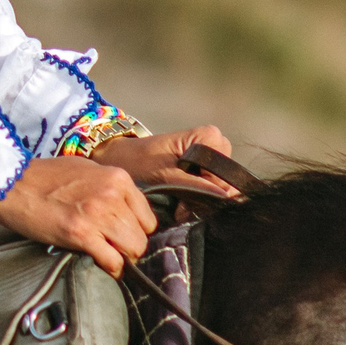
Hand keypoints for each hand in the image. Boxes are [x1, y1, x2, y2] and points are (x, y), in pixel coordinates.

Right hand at [0, 156, 158, 278]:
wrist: (12, 184)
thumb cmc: (44, 177)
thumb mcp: (86, 170)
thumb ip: (109, 188)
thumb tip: (124, 209)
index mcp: (117, 178)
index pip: (148, 216)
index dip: (137, 230)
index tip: (124, 236)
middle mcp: (112, 195)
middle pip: (142, 236)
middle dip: (130, 247)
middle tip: (114, 250)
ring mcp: (98, 214)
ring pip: (133, 250)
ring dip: (122, 259)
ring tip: (108, 258)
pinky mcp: (81, 234)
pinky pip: (112, 261)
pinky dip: (111, 269)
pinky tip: (102, 266)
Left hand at [87, 124, 242, 202]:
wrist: (121, 159)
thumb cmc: (140, 162)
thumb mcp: (166, 176)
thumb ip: (196, 186)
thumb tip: (223, 197)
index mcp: (209, 137)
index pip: (225, 173)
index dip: (210, 190)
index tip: (188, 200)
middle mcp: (215, 143)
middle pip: (224, 182)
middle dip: (205, 198)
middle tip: (181, 207)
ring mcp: (211, 155)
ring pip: (218, 188)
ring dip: (199, 200)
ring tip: (177, 205)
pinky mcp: (203, 166)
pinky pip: (209, 187)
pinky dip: (196, 199)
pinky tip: (180, 204)